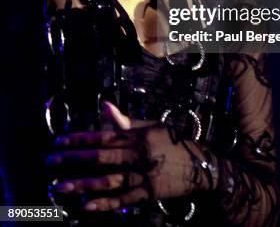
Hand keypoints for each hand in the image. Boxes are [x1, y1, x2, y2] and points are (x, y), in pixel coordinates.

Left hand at [46, 102, 206, 211]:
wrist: (198, 165)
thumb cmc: (172, 142)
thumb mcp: (152, 126)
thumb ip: (126, 121)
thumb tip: (105, 106)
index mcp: (136, 136)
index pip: (102, 135)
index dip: (79, 139)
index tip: (59, 141)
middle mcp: (136, 155)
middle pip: (99, 158)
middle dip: (72, 160)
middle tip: (51, 163)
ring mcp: (141, 176)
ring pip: (106, 181)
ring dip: (81, 184)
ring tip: (60, 186)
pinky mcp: (145, 194)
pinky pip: (121, 200)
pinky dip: (102, 203)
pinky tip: (85, 205)